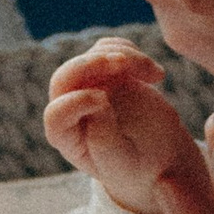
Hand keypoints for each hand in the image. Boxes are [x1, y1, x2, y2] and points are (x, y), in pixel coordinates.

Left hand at [42, 37, 187, 200]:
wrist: (155, 154)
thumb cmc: (134, 165)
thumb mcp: (121, 162)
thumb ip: (105, 141)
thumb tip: (98, 106)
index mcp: (66, 137)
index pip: (56, 115)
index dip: (75, 103)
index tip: (103, 100)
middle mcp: (70, 108)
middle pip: (64, 77)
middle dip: (90, 64)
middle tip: (121, 63)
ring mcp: (87, 85)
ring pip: (93, 55)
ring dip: (125, 57)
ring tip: (157, 77)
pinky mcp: (105, 70)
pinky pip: (109, 48)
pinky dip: (133, 53)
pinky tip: (154, 76)